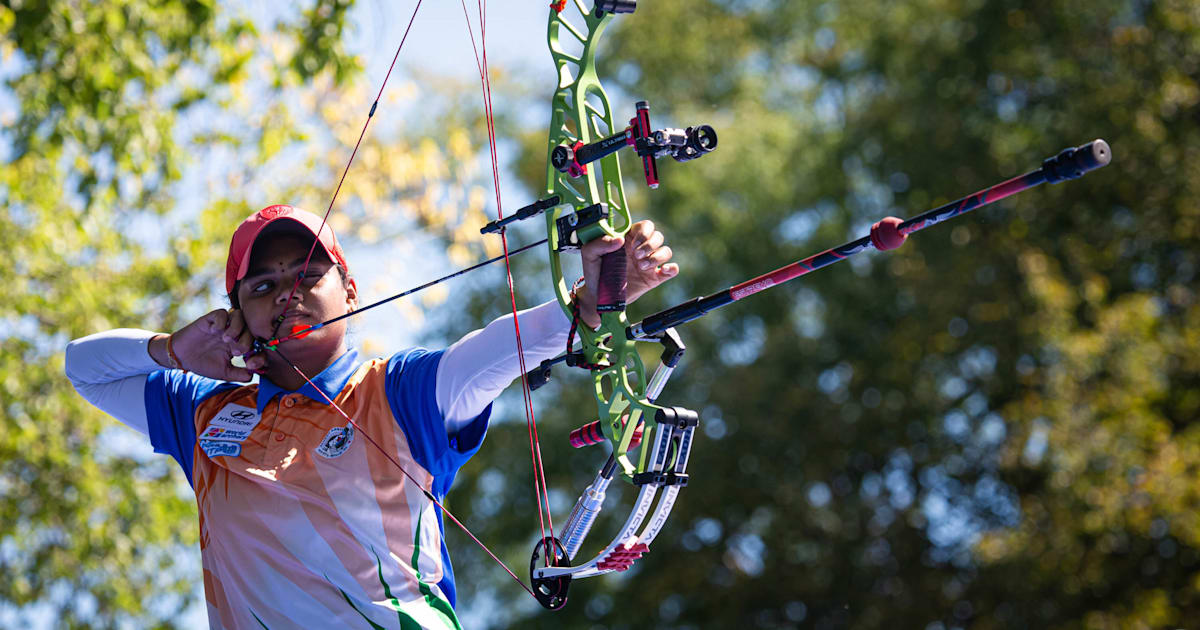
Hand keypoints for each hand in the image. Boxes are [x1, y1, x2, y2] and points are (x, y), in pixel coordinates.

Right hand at [150, 309, 266, 381]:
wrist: (181, 357)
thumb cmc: (203, 364)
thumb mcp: (223, 372)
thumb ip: (239, 374)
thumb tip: (253, 375)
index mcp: (240, 344)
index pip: (257, 344)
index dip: (259, 353)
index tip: (251, 364)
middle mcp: (234, 332)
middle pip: (250, 329)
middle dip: (246, 340)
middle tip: (236, 351)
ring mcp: (223, 325)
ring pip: (239, 316)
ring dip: (236, 328)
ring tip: (226, 340)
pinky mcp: (210, 319)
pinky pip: (222, 312)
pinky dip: (221, 321)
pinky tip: (214, 331)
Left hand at [578, 220, 677, 327]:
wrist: (599, 297)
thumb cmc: (594, 273)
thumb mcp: (589, 255)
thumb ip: (599, 243)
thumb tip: (618, 239)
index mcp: (628, 239)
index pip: (645, 226)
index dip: (643, 232)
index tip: (632, 244)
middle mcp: (641, 249)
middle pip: (658, 236)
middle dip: (650, 245)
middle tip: (637, 256)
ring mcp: (649, 263)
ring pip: (666, 251)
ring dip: (657, 257)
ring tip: (642, 267)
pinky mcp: (654, 278)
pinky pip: (672, 270)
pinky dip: (672, 268)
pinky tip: (662, 271)